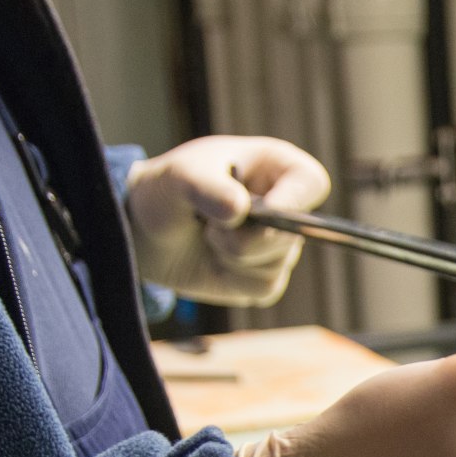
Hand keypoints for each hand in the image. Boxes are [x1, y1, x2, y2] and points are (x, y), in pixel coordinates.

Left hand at [124, 136, 329, 305]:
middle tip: (209, 223)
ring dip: (232, 257)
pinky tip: (214, 260)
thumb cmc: (167, 190)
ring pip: (276, 265)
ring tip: (209, 236)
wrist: (144, 231)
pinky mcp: (265, 276)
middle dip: (245, 237)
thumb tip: (238, 212)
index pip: (310, 182)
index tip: (262, 212)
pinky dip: (232, 279)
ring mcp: (278, 244)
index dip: (293, 201)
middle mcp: (286, 205)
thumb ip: (206, 188)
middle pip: (293, 234)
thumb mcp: (178, 177)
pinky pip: (263, 288)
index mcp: (276, 168)